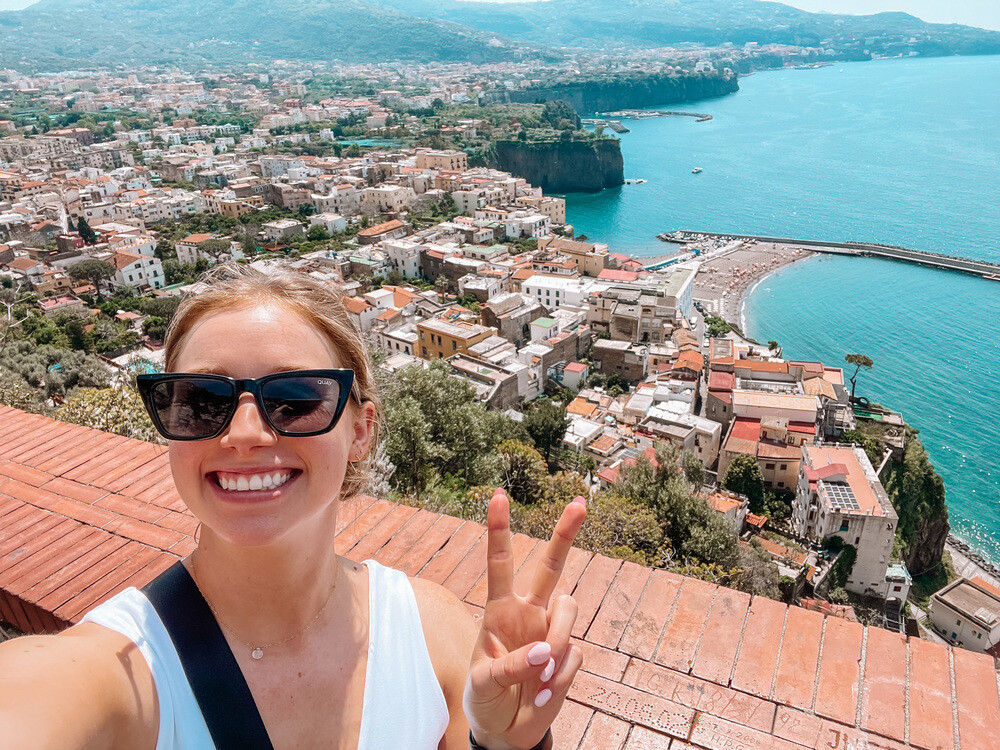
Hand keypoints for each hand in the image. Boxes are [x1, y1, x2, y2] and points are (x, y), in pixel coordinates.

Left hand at [463, 488, 586, 749]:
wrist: (506, 732)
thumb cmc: (485, 699)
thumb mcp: (484, 684)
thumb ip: (510, 665)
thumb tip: (545, 651)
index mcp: (500, 611)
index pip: (499, 563)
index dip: (499, 529)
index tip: (498, 495)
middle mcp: (529, 613)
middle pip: (551, 566)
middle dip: (565, 534)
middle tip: (580, 502)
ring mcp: (551, 633)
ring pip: (569, 610)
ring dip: (558, 641)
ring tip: (539, 679)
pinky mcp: (568, 656)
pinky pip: (573, 656)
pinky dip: (558, 680)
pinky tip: (541, 696)